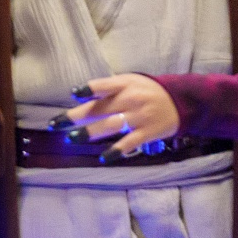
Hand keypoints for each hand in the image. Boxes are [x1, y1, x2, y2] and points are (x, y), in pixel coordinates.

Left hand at [65, 74, 180, 156]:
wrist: (182, 101)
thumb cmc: (149, 90)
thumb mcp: (131, 80)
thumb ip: (109, 87)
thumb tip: (82, 96)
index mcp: (125, 85)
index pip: (103, 85)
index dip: (88, 90)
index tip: (73, 94)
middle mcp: (130, 100)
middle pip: (99, 108)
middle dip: (75, 116)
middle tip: (55, 124)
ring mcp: (138, 118)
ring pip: (110, 125)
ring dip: (89, 133)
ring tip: (71, 138)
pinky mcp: (147, 133)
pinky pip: (129, 143)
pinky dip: (116, 150)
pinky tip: (103, 157)